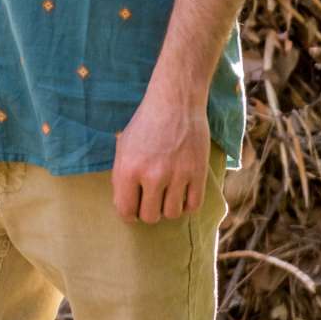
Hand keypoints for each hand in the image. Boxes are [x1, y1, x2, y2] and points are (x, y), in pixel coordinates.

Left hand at [111, 84, 209, 223]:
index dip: (128, 214)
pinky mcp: (198, 173)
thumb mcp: (123, 147)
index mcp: (129, 169)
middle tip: (151, 201)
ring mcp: (177, 175)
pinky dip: (187, 204)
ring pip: (172, 214)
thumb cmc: (146, 123)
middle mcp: (152, 176)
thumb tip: (126, 205)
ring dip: (168, 208)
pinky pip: (193, 206)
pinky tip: (182, 193)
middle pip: (150, 217)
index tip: (133, 211)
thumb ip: (122, 177)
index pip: (125, 210)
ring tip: (167, 195)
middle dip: (148, 212)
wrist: (175, 102)